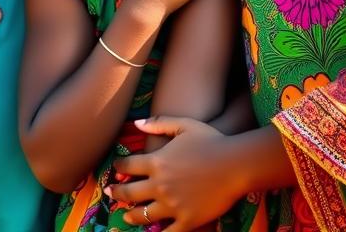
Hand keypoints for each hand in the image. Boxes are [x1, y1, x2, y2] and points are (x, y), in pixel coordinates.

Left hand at [110, 117, 238, 230]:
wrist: (235, 164)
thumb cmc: (212, 141)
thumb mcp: (185, 125)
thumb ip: (160, 123)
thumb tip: (137, 124)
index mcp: (158, 162)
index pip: (128, 166)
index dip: (118, 167)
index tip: (115, 168)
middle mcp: (160, 186)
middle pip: (129, 193)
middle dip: (116, 193)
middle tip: (109, 194)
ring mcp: (171, 205)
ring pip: (142, 216)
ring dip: (131, 215)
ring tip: (127, 215)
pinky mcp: (186, 221)